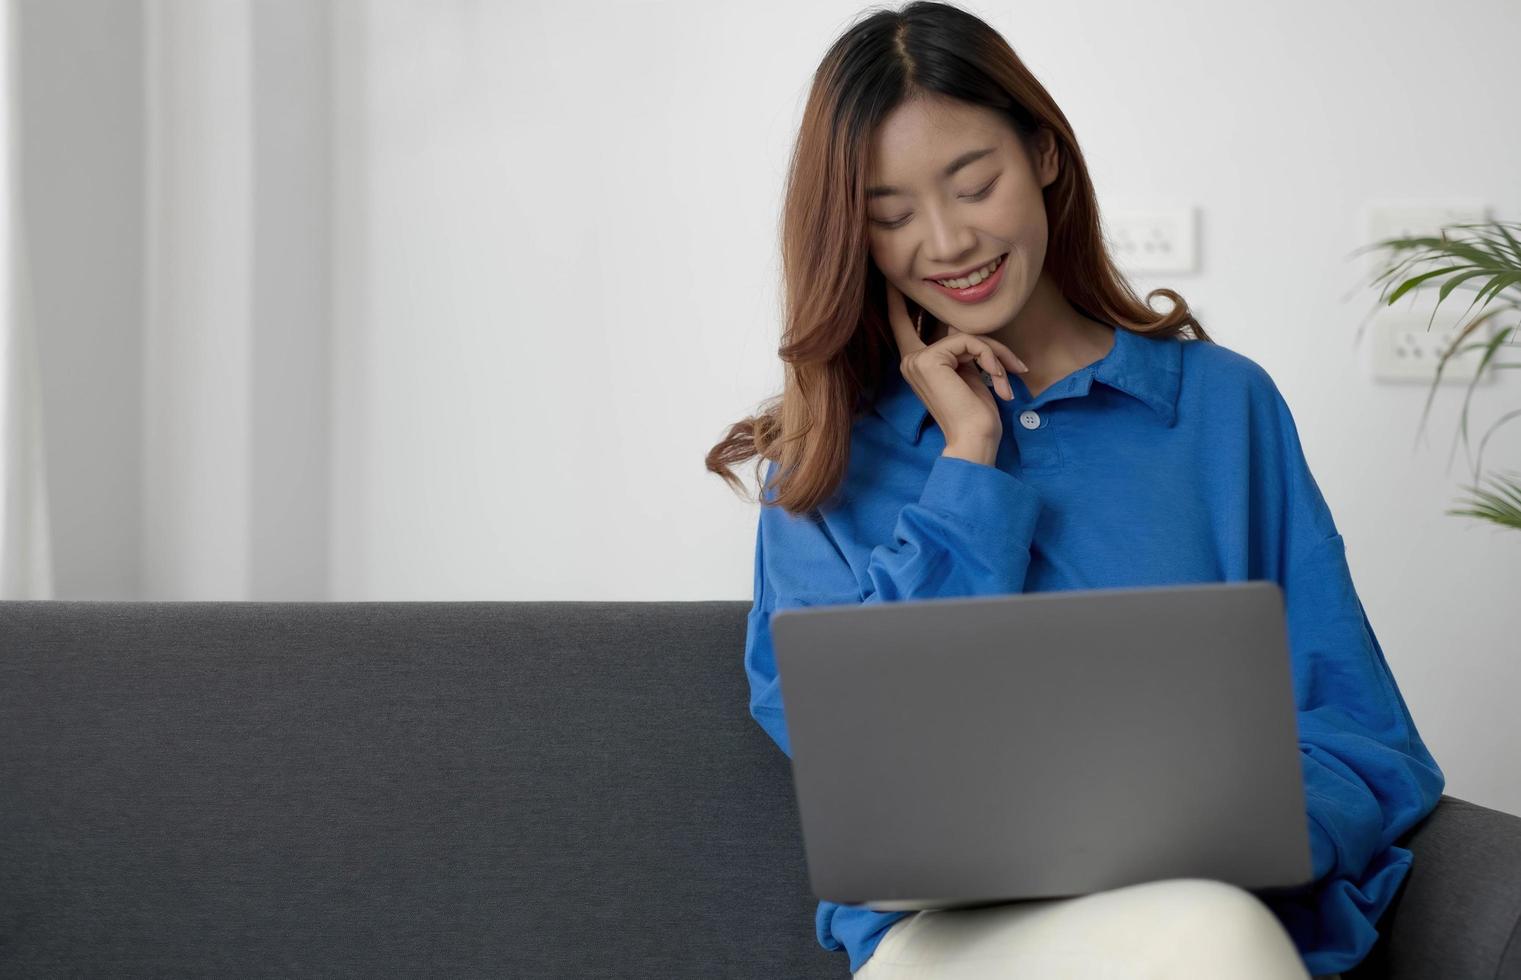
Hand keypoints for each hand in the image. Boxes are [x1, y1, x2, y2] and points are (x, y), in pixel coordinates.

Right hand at [884, 279, 1028, 457]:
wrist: (974, 439)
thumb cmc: (975, 415)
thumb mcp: (968, 374)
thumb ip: (961, 349)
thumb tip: (960, 326)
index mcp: (916, 364)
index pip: (903, 326)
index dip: (897, 302)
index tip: (891, 282)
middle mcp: (910, 360)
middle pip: (956, 330)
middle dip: (990, 347)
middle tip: (1018, 367)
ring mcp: (916, 359)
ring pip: (966, 335)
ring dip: (996, 355)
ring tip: (1008, 381)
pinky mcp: (930, 358)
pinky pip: (969, 341)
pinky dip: (991, 358)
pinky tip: (999, 380)